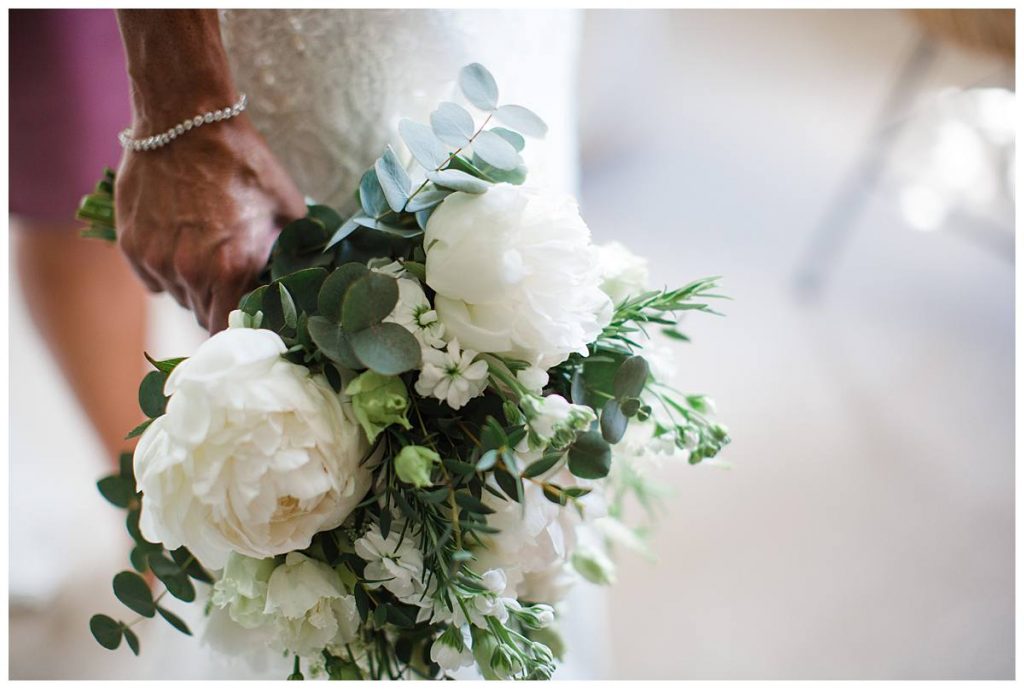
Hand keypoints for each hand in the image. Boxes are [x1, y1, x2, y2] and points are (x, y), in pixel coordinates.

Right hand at [115, 114, 305, 331]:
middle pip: (202, 314)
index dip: (240, 326)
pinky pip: (151, 279)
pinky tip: (177, 241)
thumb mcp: (287, 207)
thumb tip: (306, 276)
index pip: (229, 329)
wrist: (187, 120)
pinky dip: (163, 270)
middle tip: (229, 274)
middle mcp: (190, 272)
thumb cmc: (244, 162)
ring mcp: (156, 259)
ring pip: (177, 296)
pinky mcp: (129, 246)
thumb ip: (294, 250)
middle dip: (218, 302)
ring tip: (203, 248)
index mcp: (233, 268)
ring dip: (191, 285)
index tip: (247, 317)